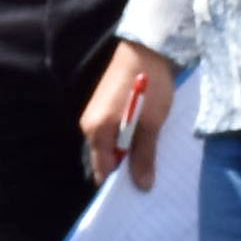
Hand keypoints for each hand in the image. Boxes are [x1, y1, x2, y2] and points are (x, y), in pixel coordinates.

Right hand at [79, 41, 174, 187]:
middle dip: (124, 169)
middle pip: (104, 158)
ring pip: (110, 145)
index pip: (102, 169)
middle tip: (150, 176)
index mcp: (96, 131)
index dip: (119, 182)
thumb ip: (144, 156)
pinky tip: (144, 138)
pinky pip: (112, 133)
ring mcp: (95, 115)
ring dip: (128, 153)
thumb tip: (142, 186)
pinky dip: (127, 139)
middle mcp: (89, 125)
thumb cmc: (148, 87)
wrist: (145, 50)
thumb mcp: (151, 125)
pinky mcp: (104, 107)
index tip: (140, 191)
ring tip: (150, 157)